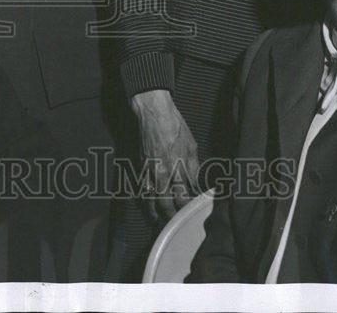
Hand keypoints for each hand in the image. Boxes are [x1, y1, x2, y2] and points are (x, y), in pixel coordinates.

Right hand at [131, 89, 199, 222]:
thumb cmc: (174, 125)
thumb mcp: (192, 145)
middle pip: (166, 202)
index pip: (183, 196)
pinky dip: (143, 198)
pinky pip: (141, 186)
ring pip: (151, 197)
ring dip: (154, 211)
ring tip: (157, 220)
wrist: (154, 113)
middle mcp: (163, 172)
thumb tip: (195, 181)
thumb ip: (193, 166)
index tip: (188, 214)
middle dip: (170, 215)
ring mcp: (150, 170)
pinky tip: (145, 203)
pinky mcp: (141, 164)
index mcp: (178, 167)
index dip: (185, 207)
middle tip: (174, 224)